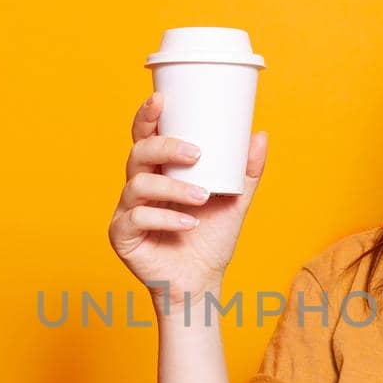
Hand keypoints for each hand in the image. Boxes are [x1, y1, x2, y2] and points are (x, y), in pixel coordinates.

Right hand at [107, 91, 268, 305]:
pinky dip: (165, 218)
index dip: (147, 116)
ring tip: (202, 197)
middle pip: (138, 152)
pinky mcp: (121, 235)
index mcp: (160, 171)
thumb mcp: (234, 201)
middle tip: (195, 153)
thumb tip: (260, 135)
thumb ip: (245, 172)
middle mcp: (139, 185)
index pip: (146, 136)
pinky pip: (136, 218)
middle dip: (165, 147)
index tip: (161, 100)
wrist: (202, 282)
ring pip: (139, 184)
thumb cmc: (211, 240)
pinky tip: (188, 224)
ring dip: (173, 188)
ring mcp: (127, 210)